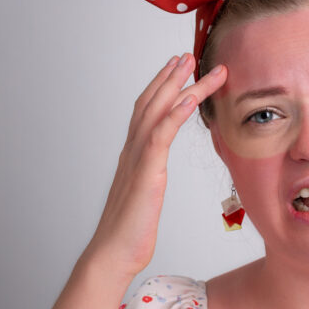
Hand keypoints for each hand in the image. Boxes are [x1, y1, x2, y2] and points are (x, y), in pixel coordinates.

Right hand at [81, 53, 226, 278]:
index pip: (147, 111)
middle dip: (170, 76)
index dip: (161, 87)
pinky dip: (176, 114)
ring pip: (158, 112)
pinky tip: (190, 99)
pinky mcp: (147, 173)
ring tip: (195, 66)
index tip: (177, 69)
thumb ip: (149, 177)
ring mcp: (138, 159)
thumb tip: (154, 173)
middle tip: (188, 54)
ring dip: (178, 86)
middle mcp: (133, 151)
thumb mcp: (145, 196)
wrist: (113, 253)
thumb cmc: (130, 231)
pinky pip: (161, 136)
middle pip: (152, 103)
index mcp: (134, 155)